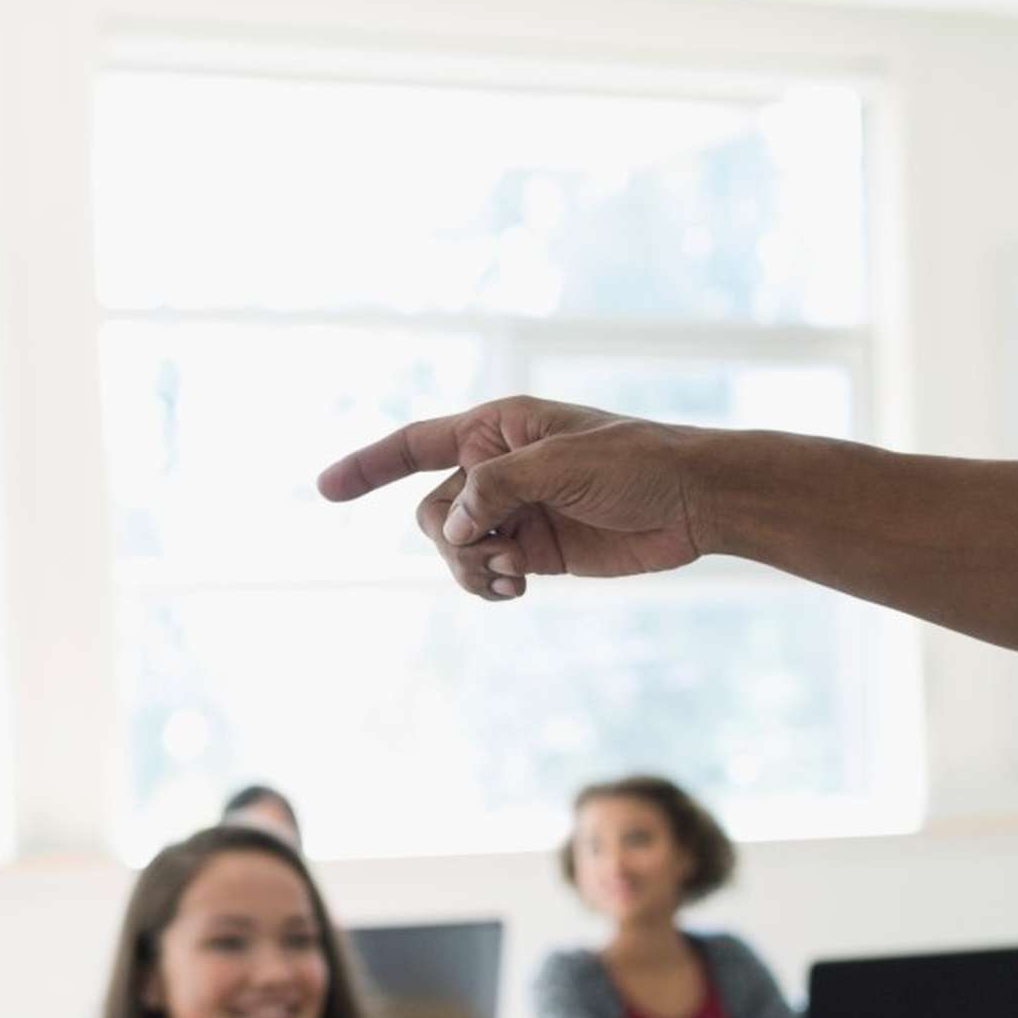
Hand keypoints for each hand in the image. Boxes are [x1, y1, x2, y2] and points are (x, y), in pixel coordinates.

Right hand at [316, 398, 712, 602]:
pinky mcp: (535, 551)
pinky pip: (484, 573)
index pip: (416, 444)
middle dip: (451, 537)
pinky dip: (488, 585)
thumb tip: (452, 528)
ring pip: (454, 548)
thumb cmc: (635, 462)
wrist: (694, 503)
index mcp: (497, 429)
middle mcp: (497, 470)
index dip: (368, 465)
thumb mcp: (561, 463)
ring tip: (513, 575)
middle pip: (432, 511)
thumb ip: (496, 488)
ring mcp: (514, 513)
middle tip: (496, 550)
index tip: (324, 490)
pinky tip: (516, 588)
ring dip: (470, 567)